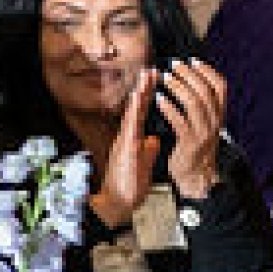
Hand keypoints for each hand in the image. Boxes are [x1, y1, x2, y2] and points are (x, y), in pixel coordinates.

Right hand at [91, 67, 162, 225]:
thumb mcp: (143, 163)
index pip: (142, 112)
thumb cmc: (128, 186)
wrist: (118, 203)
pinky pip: (131, 126)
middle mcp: (127, 136)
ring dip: (140, 93)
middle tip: (151, 68)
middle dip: (144, 87)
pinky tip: (138, 98)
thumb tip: (154, 140)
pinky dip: (135, 110)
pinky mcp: (125, 148)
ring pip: (133, 112)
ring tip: (146, 75)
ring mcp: (125, 141)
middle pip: (137, 107)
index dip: (149, 94)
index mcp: (133, 139)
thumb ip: (148, 150)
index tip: (155, 78)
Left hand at [153, 59, 230, 200]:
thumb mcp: (204, 122)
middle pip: (205, 91)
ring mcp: (204, 133)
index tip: (192, 60)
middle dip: (189, 75)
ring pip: (194, 103)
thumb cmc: (194, 145)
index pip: (221, 86)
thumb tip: (194, 78)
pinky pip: (180, 121)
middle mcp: (216, 121)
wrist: (195, 175)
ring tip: (165, 78)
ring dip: (178, 87)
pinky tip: (158, 99)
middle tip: (173, 66)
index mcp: (220, 114)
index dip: (207, 71)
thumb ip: (202, 104)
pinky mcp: (190, 143)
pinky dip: (168, 107)